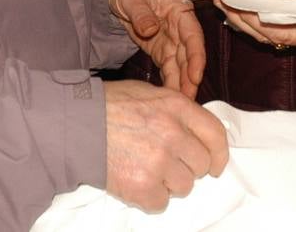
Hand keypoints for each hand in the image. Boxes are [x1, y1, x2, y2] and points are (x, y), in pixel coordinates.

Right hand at [104, 80, 228, 212]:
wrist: (76, 124)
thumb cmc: (111, 106)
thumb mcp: (150, 94)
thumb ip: (177, 112)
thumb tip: (196, 134)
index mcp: (177, 107)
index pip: (216, 134)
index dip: (219, 154)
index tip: (216, 165)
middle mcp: (173, 134)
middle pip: (202, 164)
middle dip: (188, 167)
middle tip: (167, 162)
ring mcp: (159, 162)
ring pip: (185, 186)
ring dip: (169, 182)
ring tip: (147, 168)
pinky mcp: (143, 186)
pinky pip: (162, 202)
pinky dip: (151, 196)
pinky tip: (136, 180)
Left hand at [109, 0, 204, 97]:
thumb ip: (142, 14)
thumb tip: (151, 29)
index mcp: (179, 10)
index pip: (193, 35)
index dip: (196, 57)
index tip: (195, 76)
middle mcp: (180, 27)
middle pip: (189, 55)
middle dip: (190, 77)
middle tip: (189, 99)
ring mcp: (171, 39)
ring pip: (180, 65)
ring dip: (181, 83)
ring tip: (181, 103)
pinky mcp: (161, 48)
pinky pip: (168, 67)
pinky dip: (170, 81)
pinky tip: (169, 95)